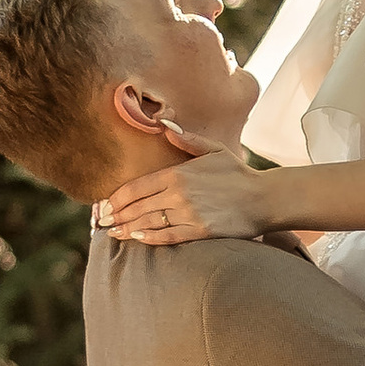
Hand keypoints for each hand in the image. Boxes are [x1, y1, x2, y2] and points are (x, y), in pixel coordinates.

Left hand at [97, 140, 269, 244]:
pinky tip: (137, 238)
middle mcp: (179, 193)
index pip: (136, 187)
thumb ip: (187, 140)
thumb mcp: (213, 150)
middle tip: (100, 222)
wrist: (263, 198)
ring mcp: (189, 213)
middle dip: (116, 215)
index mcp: (178, 173)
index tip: (104, 205)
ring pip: (148, 222)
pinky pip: (168, 236)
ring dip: (127, 229)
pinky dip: (150, 238)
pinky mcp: (200, 231)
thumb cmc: (237, 174)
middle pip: (137, 206)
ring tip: (113, 233)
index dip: (116, 198)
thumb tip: (165, 127)